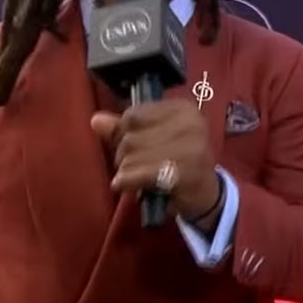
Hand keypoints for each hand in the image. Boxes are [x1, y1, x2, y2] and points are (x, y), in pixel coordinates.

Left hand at [91, 102, 219, 220]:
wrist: (206, 194)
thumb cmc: (178, 162)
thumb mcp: (154, 139)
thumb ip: (125, 129)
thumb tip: (96, 120)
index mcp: (183, 108)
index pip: (133, 114)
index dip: (123, 134)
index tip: (135, 148)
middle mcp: (189, 122)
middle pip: (129, 135)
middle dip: (125, 155)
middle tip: (138, 167)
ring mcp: (189, 146)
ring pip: (130, 155)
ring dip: (127, 171)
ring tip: (141, 177)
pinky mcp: (183, 171)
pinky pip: (136, 173)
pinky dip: (127, 182)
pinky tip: (130, 185)